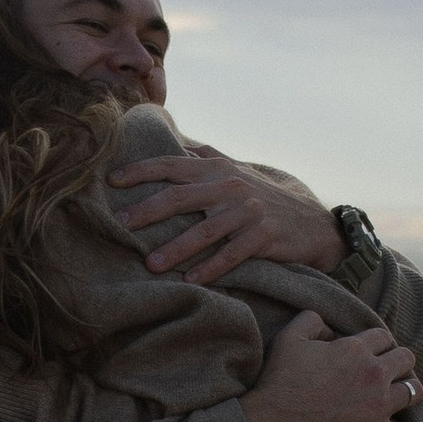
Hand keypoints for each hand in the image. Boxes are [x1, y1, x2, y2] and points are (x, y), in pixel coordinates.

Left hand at [107, 140, 343, 282]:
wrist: (311, 222)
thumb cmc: (263, 196)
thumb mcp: (236, 169)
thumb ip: (207, 156)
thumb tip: (178, 141)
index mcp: (217, 169)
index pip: (172, 164)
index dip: (141, 170)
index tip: (112, 180)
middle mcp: (230, 186)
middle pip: (181, 196)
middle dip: (148, 210)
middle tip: (121, 224)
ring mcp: (249, 211)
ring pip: (205, 230)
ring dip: (176, 248)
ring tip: (150, 264)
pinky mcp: (265, 236)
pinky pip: (233, 254)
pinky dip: (211, 267)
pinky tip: (192, 279)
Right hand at [242, 312, 419, 421]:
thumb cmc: (279, 381)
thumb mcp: (289, 338)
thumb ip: (311, 320)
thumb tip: (329, 327)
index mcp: (355, 349)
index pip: (384, 336)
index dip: (377, 343)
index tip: (372, 353)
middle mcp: (373, 374)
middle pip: (407, 359)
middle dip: (399, 363)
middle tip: (387, 373)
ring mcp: (378, 405)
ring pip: (414, 392)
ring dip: (406, 393)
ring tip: (395, 398)